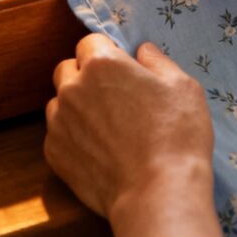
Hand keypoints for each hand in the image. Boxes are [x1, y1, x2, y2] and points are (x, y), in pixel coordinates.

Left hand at [45, 34, 223, 236]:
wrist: (158, 194)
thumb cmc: (176, 134)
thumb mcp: (182, 86)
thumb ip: (157, 61)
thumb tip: (142, 51)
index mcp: (102, 63)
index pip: (91, 42)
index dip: (108, 54)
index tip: (123, 71)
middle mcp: (73, 88)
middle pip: (68, 69)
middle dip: (85, 75)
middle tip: (113, 96)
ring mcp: (59, 122)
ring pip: (59, 102)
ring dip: (76, 106)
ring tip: (105, 127)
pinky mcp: (55, 155)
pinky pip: (58, 135)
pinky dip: (73, 137)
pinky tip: (98, 151)